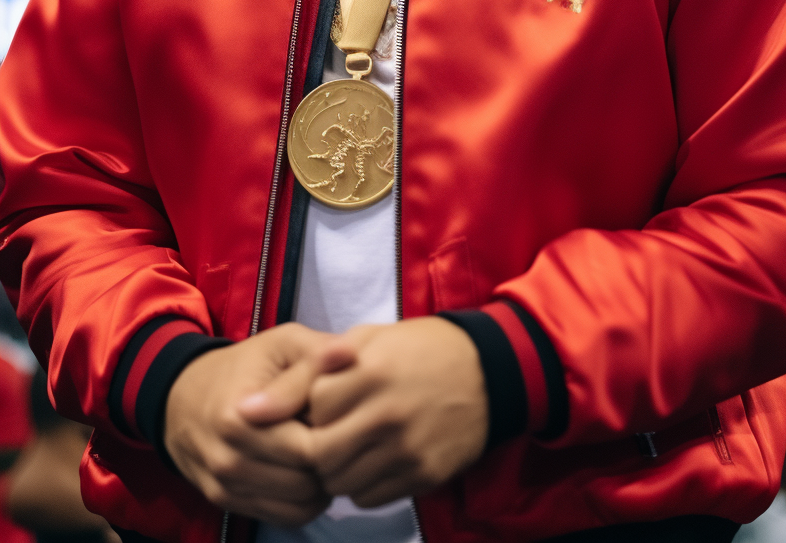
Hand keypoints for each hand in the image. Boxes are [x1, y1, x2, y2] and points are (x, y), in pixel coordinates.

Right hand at [164, 323, 353, 526]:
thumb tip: (350, 354)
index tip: (342, 415)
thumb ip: (315, 354)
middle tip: (338, 437)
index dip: (335, 433)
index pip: (310, 448)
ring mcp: (226, 486)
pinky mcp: (227, 502)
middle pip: (306, 482)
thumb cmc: (244, 366)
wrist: (184, 395)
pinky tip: (306, 471)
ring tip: (323, 453)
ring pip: (299, 506)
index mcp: (240, 419)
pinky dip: (303, 501)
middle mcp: (229, 461)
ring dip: (319, 485)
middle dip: (330, 462)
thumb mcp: (280, 345)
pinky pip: (283, 517)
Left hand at [306, 317, 487, 507]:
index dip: (310, 406)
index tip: (323, 400)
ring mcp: (406, 449)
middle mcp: (387, 414)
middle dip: (315, 446)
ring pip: (340, 482)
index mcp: (370, 371)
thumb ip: (309, 369)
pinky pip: (368, 498)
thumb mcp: (367, 338)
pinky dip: (361, 485)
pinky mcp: (422, 475)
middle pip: (320, 454)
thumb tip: (247, 410)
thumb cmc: (417, 349)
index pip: (310, 408)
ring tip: (351, 445)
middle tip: (329, 431)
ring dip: (336, 469)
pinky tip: (373, 460)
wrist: (487, 371)